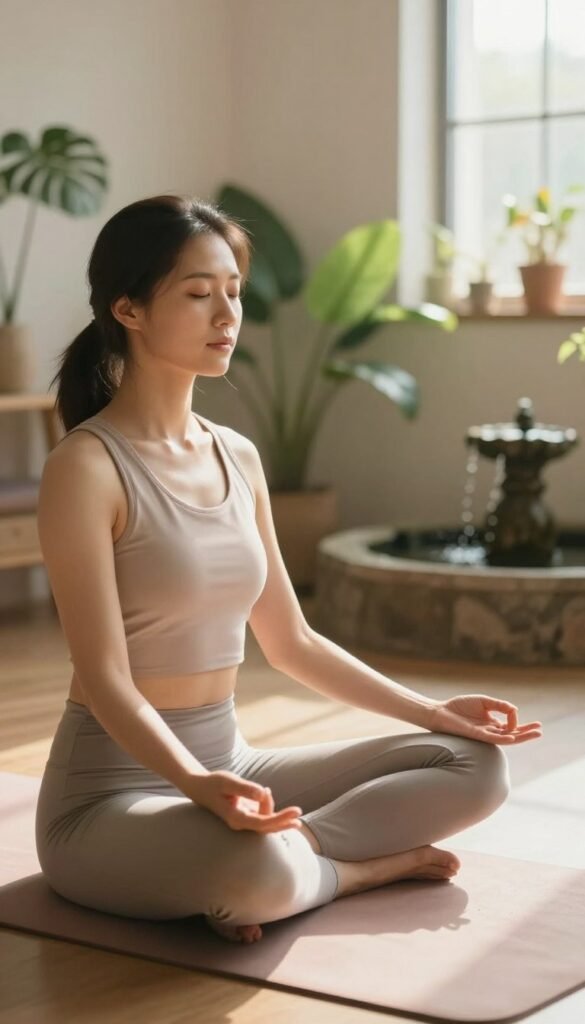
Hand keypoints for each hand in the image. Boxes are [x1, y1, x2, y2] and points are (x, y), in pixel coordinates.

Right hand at [187, 770, 303, 833]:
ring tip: (270, 794)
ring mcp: (244, 822)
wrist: (201, 787)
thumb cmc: (214, 783)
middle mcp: (240, 824)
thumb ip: (245, 788)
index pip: (262, 823)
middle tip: (299, 814)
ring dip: (274, 810)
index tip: (295, 813)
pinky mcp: (247, 817)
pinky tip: (272, 799)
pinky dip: (270, 809)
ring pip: (266, 821)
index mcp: (236, 818)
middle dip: (284, 821)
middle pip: (267, 827)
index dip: (280, 819)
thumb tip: (262, 793)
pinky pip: (263, 817)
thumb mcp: (228, 781)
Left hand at [426, 694, 542, 744]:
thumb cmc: (460, 706)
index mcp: (492, 723)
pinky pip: (493, 738)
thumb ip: (500, 705)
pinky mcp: (477, 735)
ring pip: (507, 738)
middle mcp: (490, 730)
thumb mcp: (484, 701)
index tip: (514, 710)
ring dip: (521, 737)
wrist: (441, 712)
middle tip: (540, 730)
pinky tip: (513, 736)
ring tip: (535, 734)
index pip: (511, 725)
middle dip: (527, 732)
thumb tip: (515, 709)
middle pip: (513, 734)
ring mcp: (485, 734)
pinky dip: (504, 737)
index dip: (516, 719)